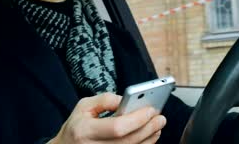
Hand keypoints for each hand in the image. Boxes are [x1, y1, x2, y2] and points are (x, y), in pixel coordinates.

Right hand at [49, 92, 165, 143]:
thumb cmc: (76, 126)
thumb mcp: (84, 106)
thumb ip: (105, 100)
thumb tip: (127, 100)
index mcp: (84, 130)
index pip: (117, 127)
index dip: (137, 119)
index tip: (151, 109)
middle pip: (128, 141)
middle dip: (149, 128)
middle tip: (161, 118)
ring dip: (150, 139)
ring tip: (158, 126)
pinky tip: (150, 137)